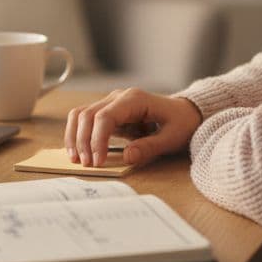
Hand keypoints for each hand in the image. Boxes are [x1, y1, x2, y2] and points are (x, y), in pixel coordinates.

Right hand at [64, 88, 203, 167]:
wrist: (186, 113)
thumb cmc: (181, 123)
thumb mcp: (172, 137)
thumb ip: (150, 147)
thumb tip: (127, 156)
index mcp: (134, 99)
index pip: (105, 116)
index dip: (97, 140)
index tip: (98, 162)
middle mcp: (118, 97)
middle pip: (88, 114)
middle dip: (83, 141)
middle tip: (87, 165)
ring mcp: (111, 102)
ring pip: (81, 114)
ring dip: (75, 136)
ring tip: (77, 159)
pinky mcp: (108, 112)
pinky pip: (85, 119)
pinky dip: (78, 134)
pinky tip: (78, 151)